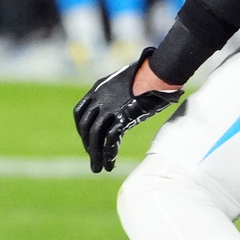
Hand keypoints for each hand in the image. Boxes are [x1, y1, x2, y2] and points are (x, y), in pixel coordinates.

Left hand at [73, 51, 182, 173]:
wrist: (159, 71)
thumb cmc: (149, 74)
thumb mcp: (125, 82)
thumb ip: (119, 93)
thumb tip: (124, 101)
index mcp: (98, 89)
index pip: (80, 113)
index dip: (82, 129)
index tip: (87, 141)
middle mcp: (100, 99)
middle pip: (86, 127)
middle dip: (88, 146)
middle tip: (93, 160)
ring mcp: (110, 107)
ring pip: (96, 136)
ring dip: (96, 154)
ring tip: (99, 168)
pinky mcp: (123, 116)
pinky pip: (111, 139)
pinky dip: (108, 153)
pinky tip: (110, 163)